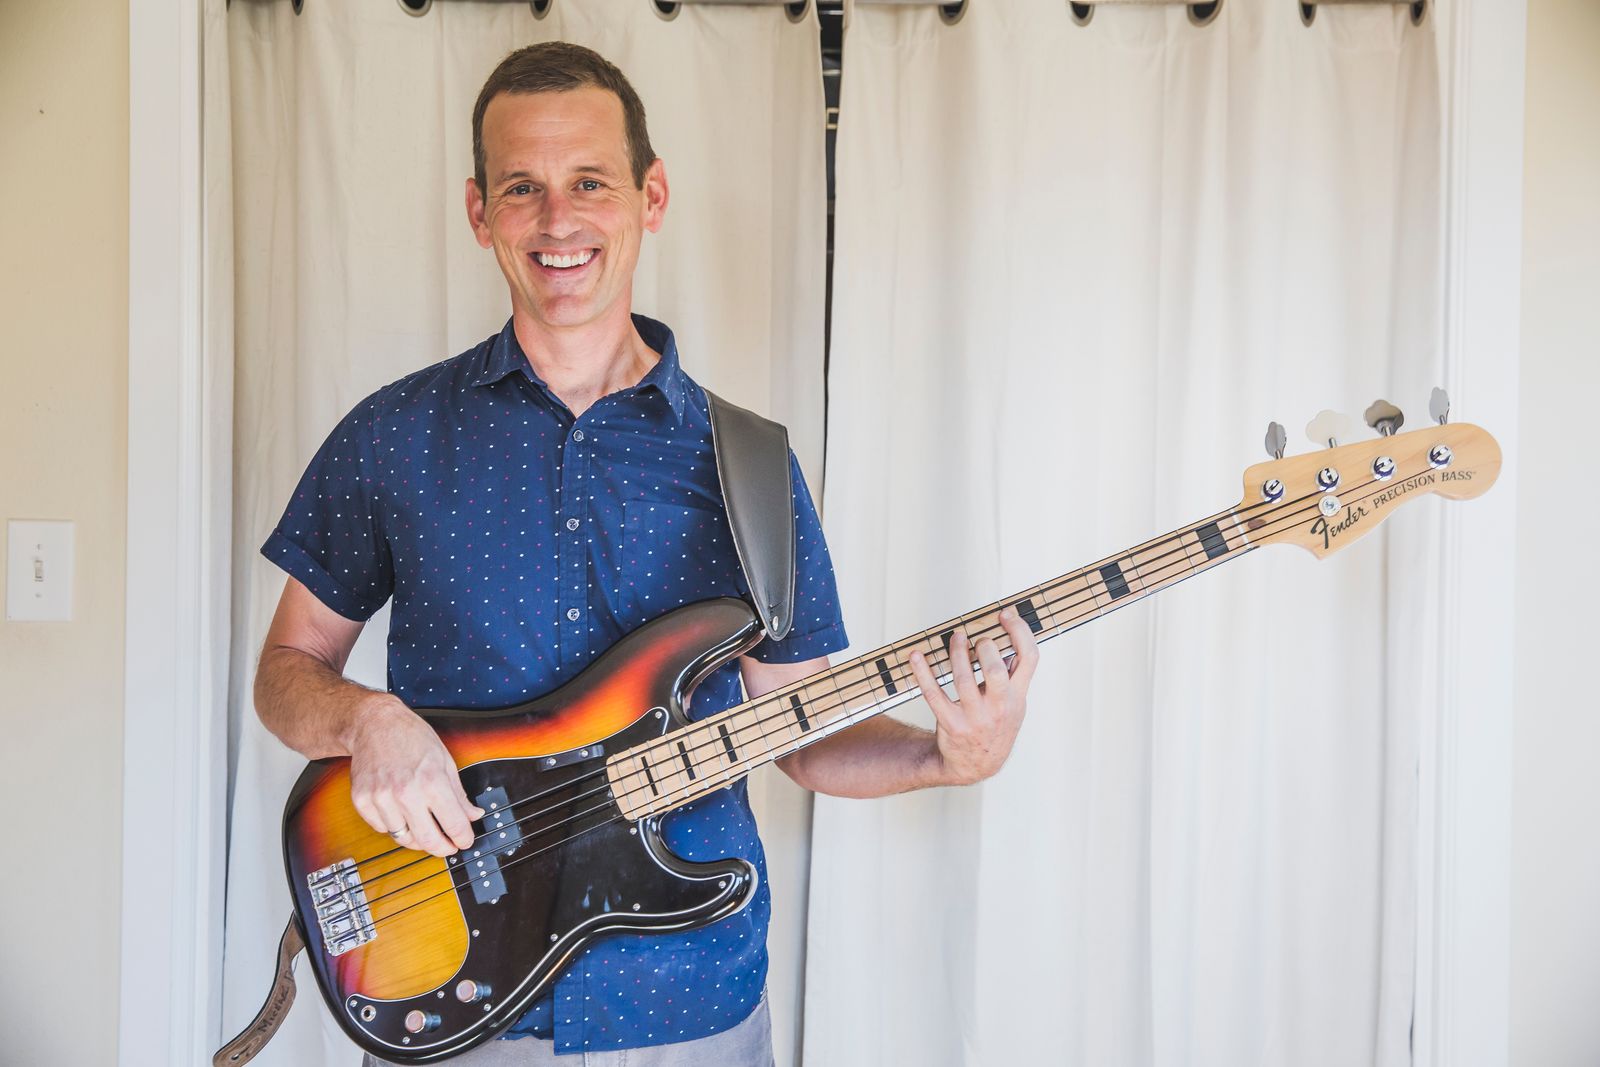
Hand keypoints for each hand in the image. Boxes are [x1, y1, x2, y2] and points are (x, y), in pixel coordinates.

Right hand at [346, 696, 484, 856]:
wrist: (374, 723)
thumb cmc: (410, 736)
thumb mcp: (444, 760)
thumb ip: (459, 793)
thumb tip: (473, 815)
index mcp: (431, 781)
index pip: (454, 824)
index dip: (463, 838)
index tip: (465, 841)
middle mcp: (406, 793)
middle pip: (428, 840)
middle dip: (442, 849)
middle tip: (448, 847)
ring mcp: (381, 798)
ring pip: (403, 838)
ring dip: (417, 838)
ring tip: (424, 826)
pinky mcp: (362, 801)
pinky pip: (382, 829)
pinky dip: (394, 826)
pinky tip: (400, 812)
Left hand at [907, 606, 1039, 785]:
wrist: (976, 765)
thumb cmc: (995, 726)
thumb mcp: (1014, 704)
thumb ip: (1013, 676)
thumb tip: (1007, 639)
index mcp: (1018, 696)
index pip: (1029, 658)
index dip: (1020, 631)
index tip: (1006, 614)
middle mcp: (999, 707)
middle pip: (995, 670)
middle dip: (985, 647)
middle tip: (978, 640)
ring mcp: (975, 717)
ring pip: (962, 678)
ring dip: (956, 653)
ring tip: (955, 638)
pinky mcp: (951, 724)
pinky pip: (933, 694)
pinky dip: (922, 672)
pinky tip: (916, 656)